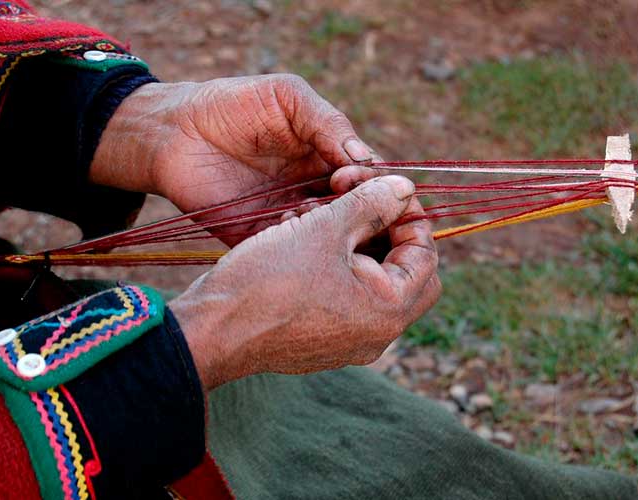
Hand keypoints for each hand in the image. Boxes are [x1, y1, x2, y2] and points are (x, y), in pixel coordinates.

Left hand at [91, 74, 376, 245]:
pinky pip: (288, 247)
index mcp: (325, 155)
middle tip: (340, 194)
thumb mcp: (287, 97)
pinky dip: (295, 241)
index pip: (365, 174)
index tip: (357, 176)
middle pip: (353, 208)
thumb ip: (328, 122)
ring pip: (325, 231)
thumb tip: (365, 156)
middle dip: (355, 206)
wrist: (173, 131)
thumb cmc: (231, 104)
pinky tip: (288, 223)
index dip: (370, 178)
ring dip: (327, 223)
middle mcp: (313, 188)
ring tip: (312, 207)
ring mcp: (288, 214)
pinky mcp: (260, 235)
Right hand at [168, 176, 440, 389]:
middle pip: (406, 273)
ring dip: (355, 245)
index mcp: (388, 309)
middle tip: (359, 203)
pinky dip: (335, 268)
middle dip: (386, 232)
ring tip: (317, 216)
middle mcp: (377, 335)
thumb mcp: (324, 228)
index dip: (410, 215)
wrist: (212, 331)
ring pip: (373, 284)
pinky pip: (346, 300)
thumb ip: (371, 203)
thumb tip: (404, 188)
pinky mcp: (323, 345)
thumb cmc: (268, 278)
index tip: (382, 188)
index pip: (425, 255)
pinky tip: (302, 241)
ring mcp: (350, 344)